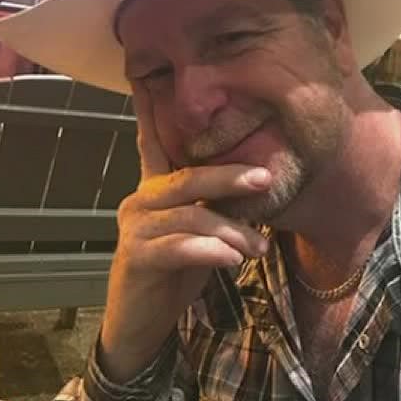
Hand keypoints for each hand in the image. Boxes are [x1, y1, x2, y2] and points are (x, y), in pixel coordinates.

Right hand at [96, 90, 274, 381]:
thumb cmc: (176, 274)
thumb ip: (218, 209)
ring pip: (190, 217)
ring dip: (231, 231)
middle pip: (188, 178)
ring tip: (258, 248)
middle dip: (230, 177)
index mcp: (155, 191)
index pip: (153, 145)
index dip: (149, 112)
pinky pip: (177, 248)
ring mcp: (134, 230)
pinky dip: (209, 251)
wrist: (142, 324)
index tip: (145, 77)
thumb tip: (260, 185)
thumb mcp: (202, 235)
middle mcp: (139, 202)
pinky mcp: (135, 258)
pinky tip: (231, 260)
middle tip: (266, 178)